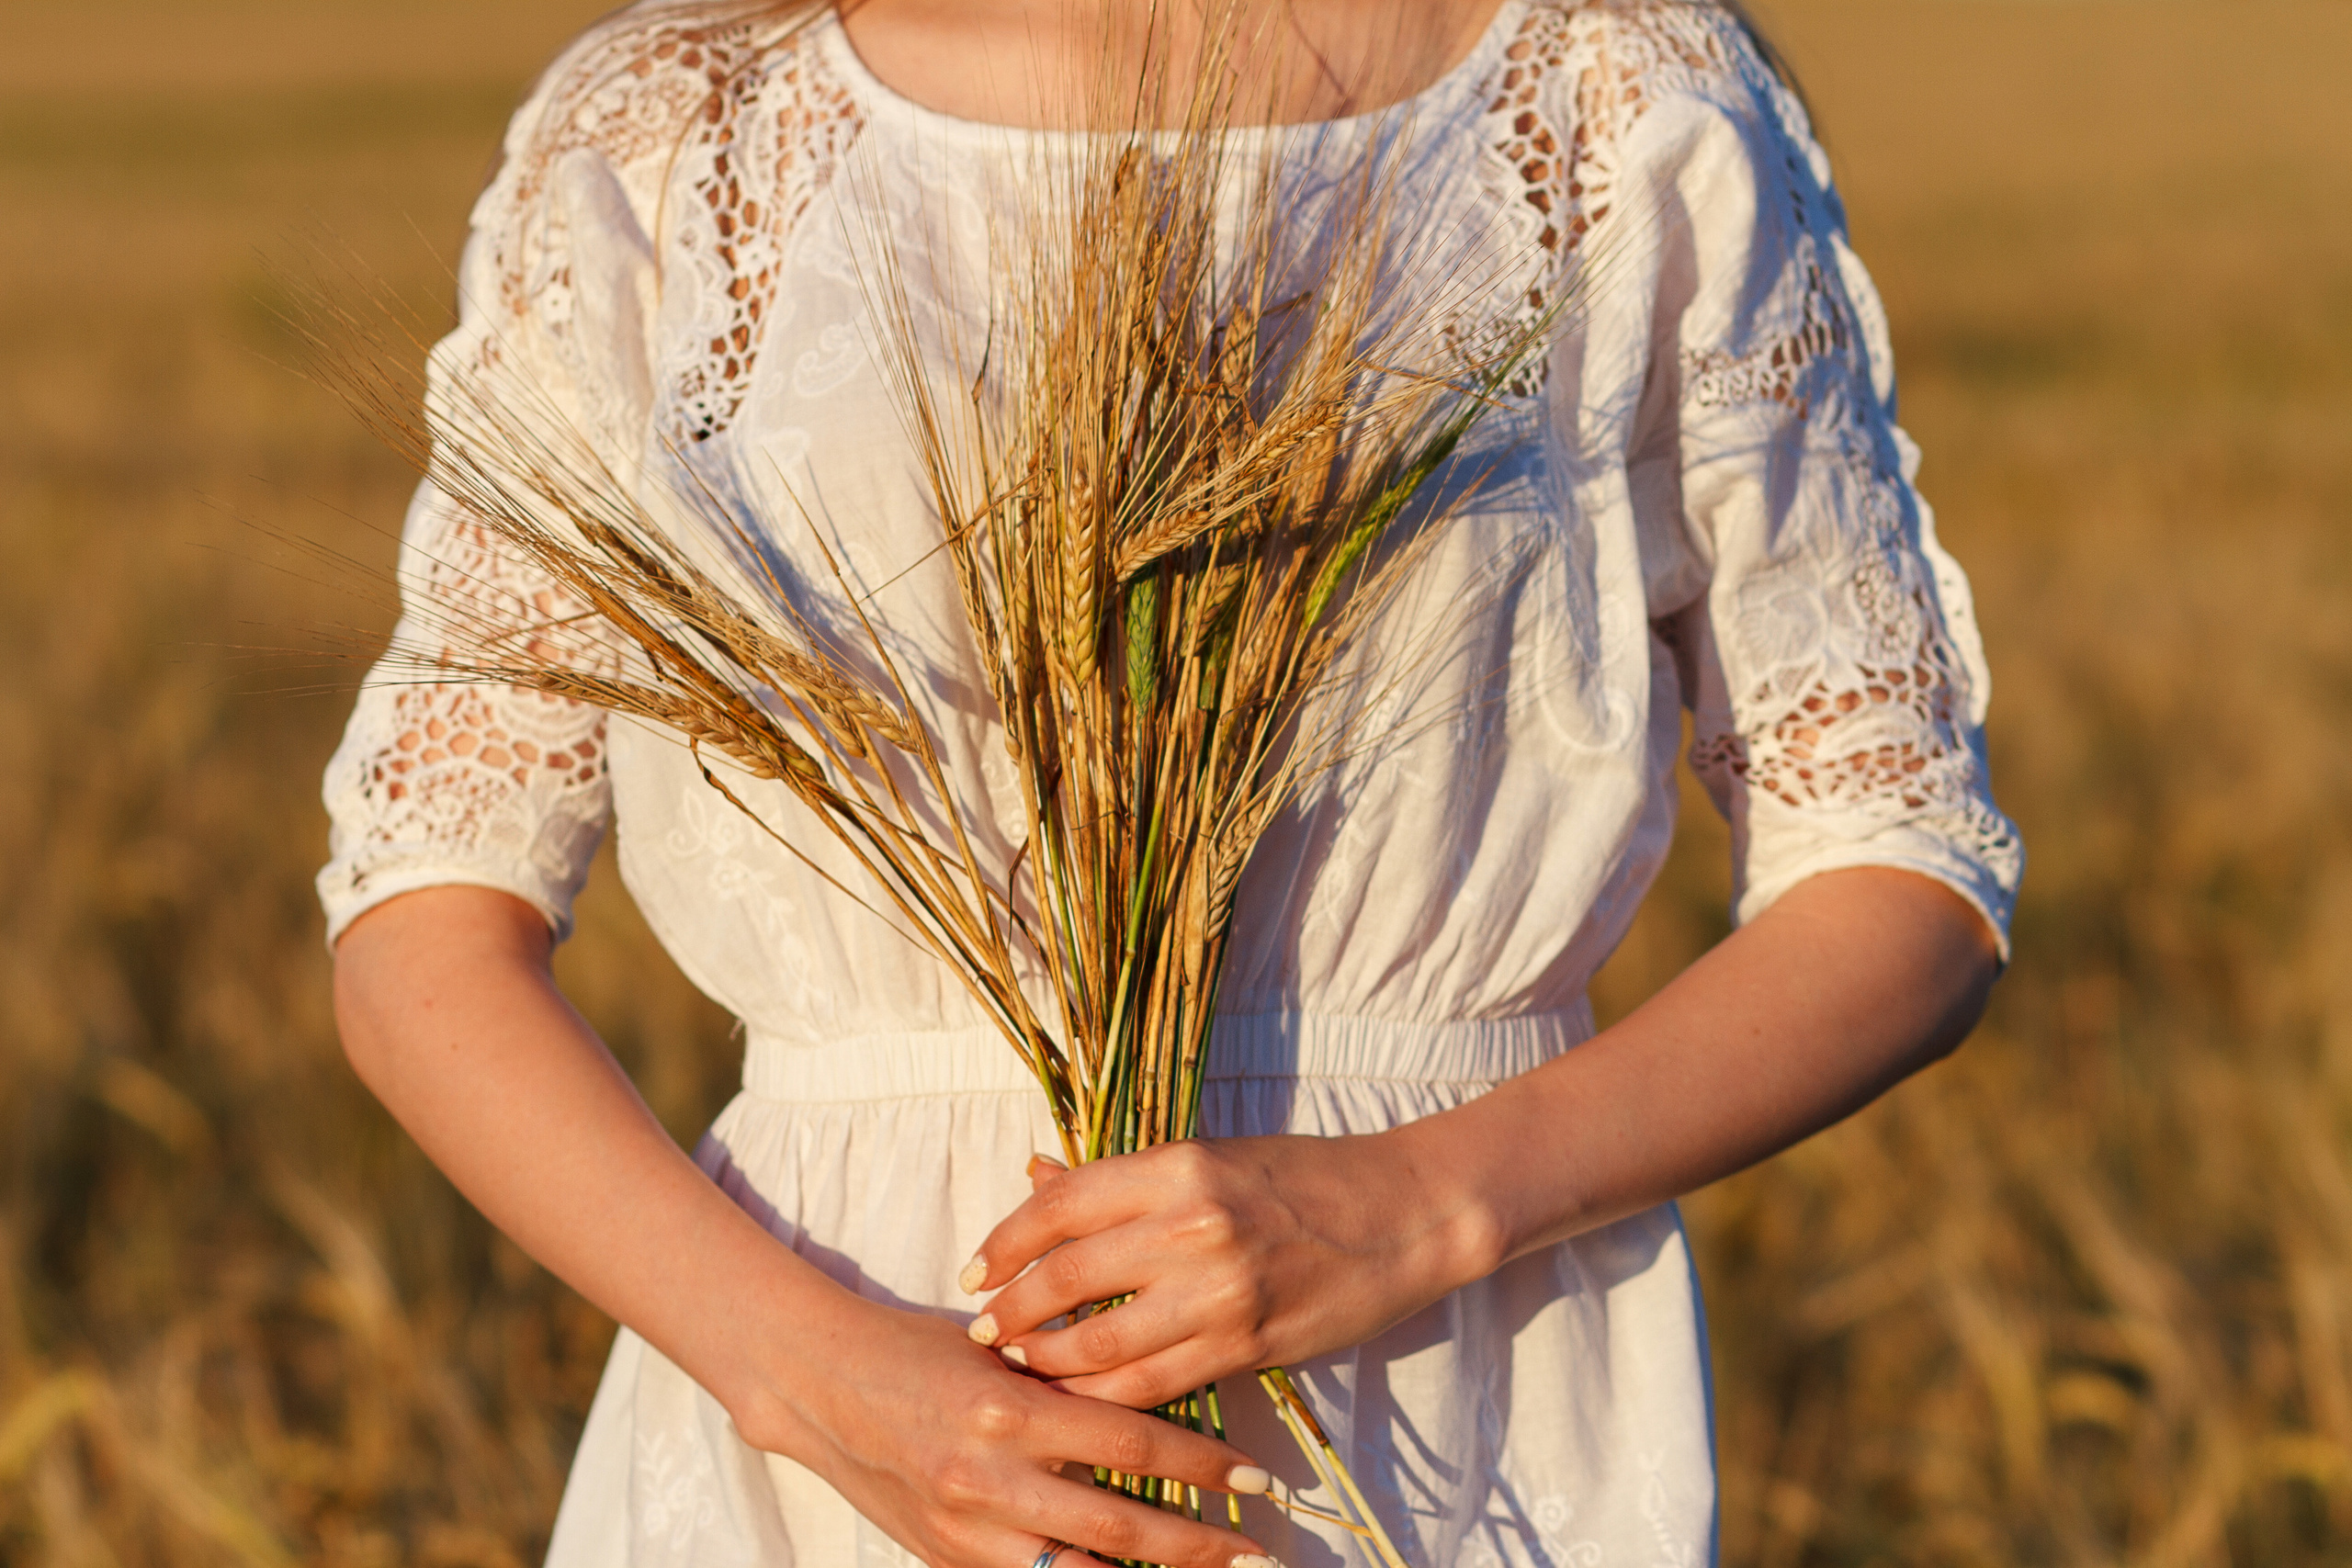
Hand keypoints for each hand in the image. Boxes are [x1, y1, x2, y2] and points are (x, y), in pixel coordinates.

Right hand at [738, 1290, 1280, 1567]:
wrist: (820, 1384)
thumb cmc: (918, 1350)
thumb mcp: (999, 1348)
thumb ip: (1068, 1378)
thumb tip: (1155, 1392)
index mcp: (1012, 1408)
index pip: (1132, 1443)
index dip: (1202, 1466)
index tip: (1255, 1478)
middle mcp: (991, 1477)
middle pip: (1121, 1526)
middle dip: (1199, 1544)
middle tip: (1259, 1552)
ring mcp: (966, 1529)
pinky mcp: (945, 1561)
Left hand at [959, 1134, 1494, 1409]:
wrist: (1404, 1214)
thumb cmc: (1303, 1178)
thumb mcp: (1209, 1157)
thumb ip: (1121, 1178)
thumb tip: (1036, 1175)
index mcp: (1177, 1166)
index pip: (1060, 1206)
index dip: (1004, 1243)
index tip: (975, 1271)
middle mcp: (1192, 1226)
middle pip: (1066, 1279)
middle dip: (1012, 1311)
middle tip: (985, 1330)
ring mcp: (1220, 1292)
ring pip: (1099, 1344)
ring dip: (1046, 1361)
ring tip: (1022, 1364)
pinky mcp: (1246, 1345)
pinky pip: (1151, 1383)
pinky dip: (1102, 1394)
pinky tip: (1080, 1394)